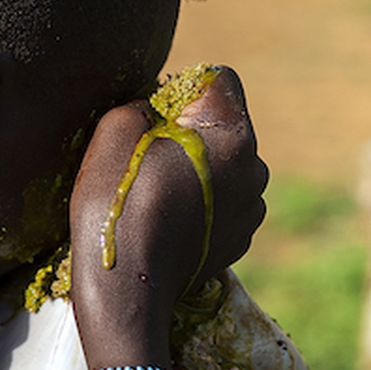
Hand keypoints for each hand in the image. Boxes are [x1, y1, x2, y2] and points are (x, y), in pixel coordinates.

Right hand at [69, 67, 267, 366]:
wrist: (128, 289)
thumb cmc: (118, 204)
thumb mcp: (115, 130)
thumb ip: (144, 103)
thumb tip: (157, 112)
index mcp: (234, 134)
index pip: (221, 80)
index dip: (186, 89)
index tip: (158, 115)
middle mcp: (255, 168)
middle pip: (225, 126)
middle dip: (194, 132)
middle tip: (151, 158)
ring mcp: (251, 208)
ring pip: (227, 166)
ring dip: (200, 170)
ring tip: (159, 194)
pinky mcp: (240, 240)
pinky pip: (226, 203)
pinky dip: (203, 204)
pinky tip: (170, 221)